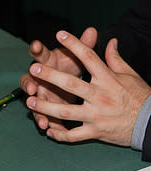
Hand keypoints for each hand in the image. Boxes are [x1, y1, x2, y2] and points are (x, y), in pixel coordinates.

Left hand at [25, 30, 150, 145]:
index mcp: (108, 79)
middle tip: (33, 68)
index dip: (74, 44)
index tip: (60, 34)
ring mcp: (96, 115)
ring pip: (65, 111)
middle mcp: (100, 96)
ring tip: (30, 101)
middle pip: (70, 83)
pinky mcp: (95, 132)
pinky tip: (49, 131)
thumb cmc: (139, 97)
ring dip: (45, 106)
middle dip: (50, 76)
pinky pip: (72, 135)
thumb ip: (115, 59)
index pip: (89, 57)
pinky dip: (59, 135)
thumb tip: (110, 40)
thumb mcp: (130, 75)